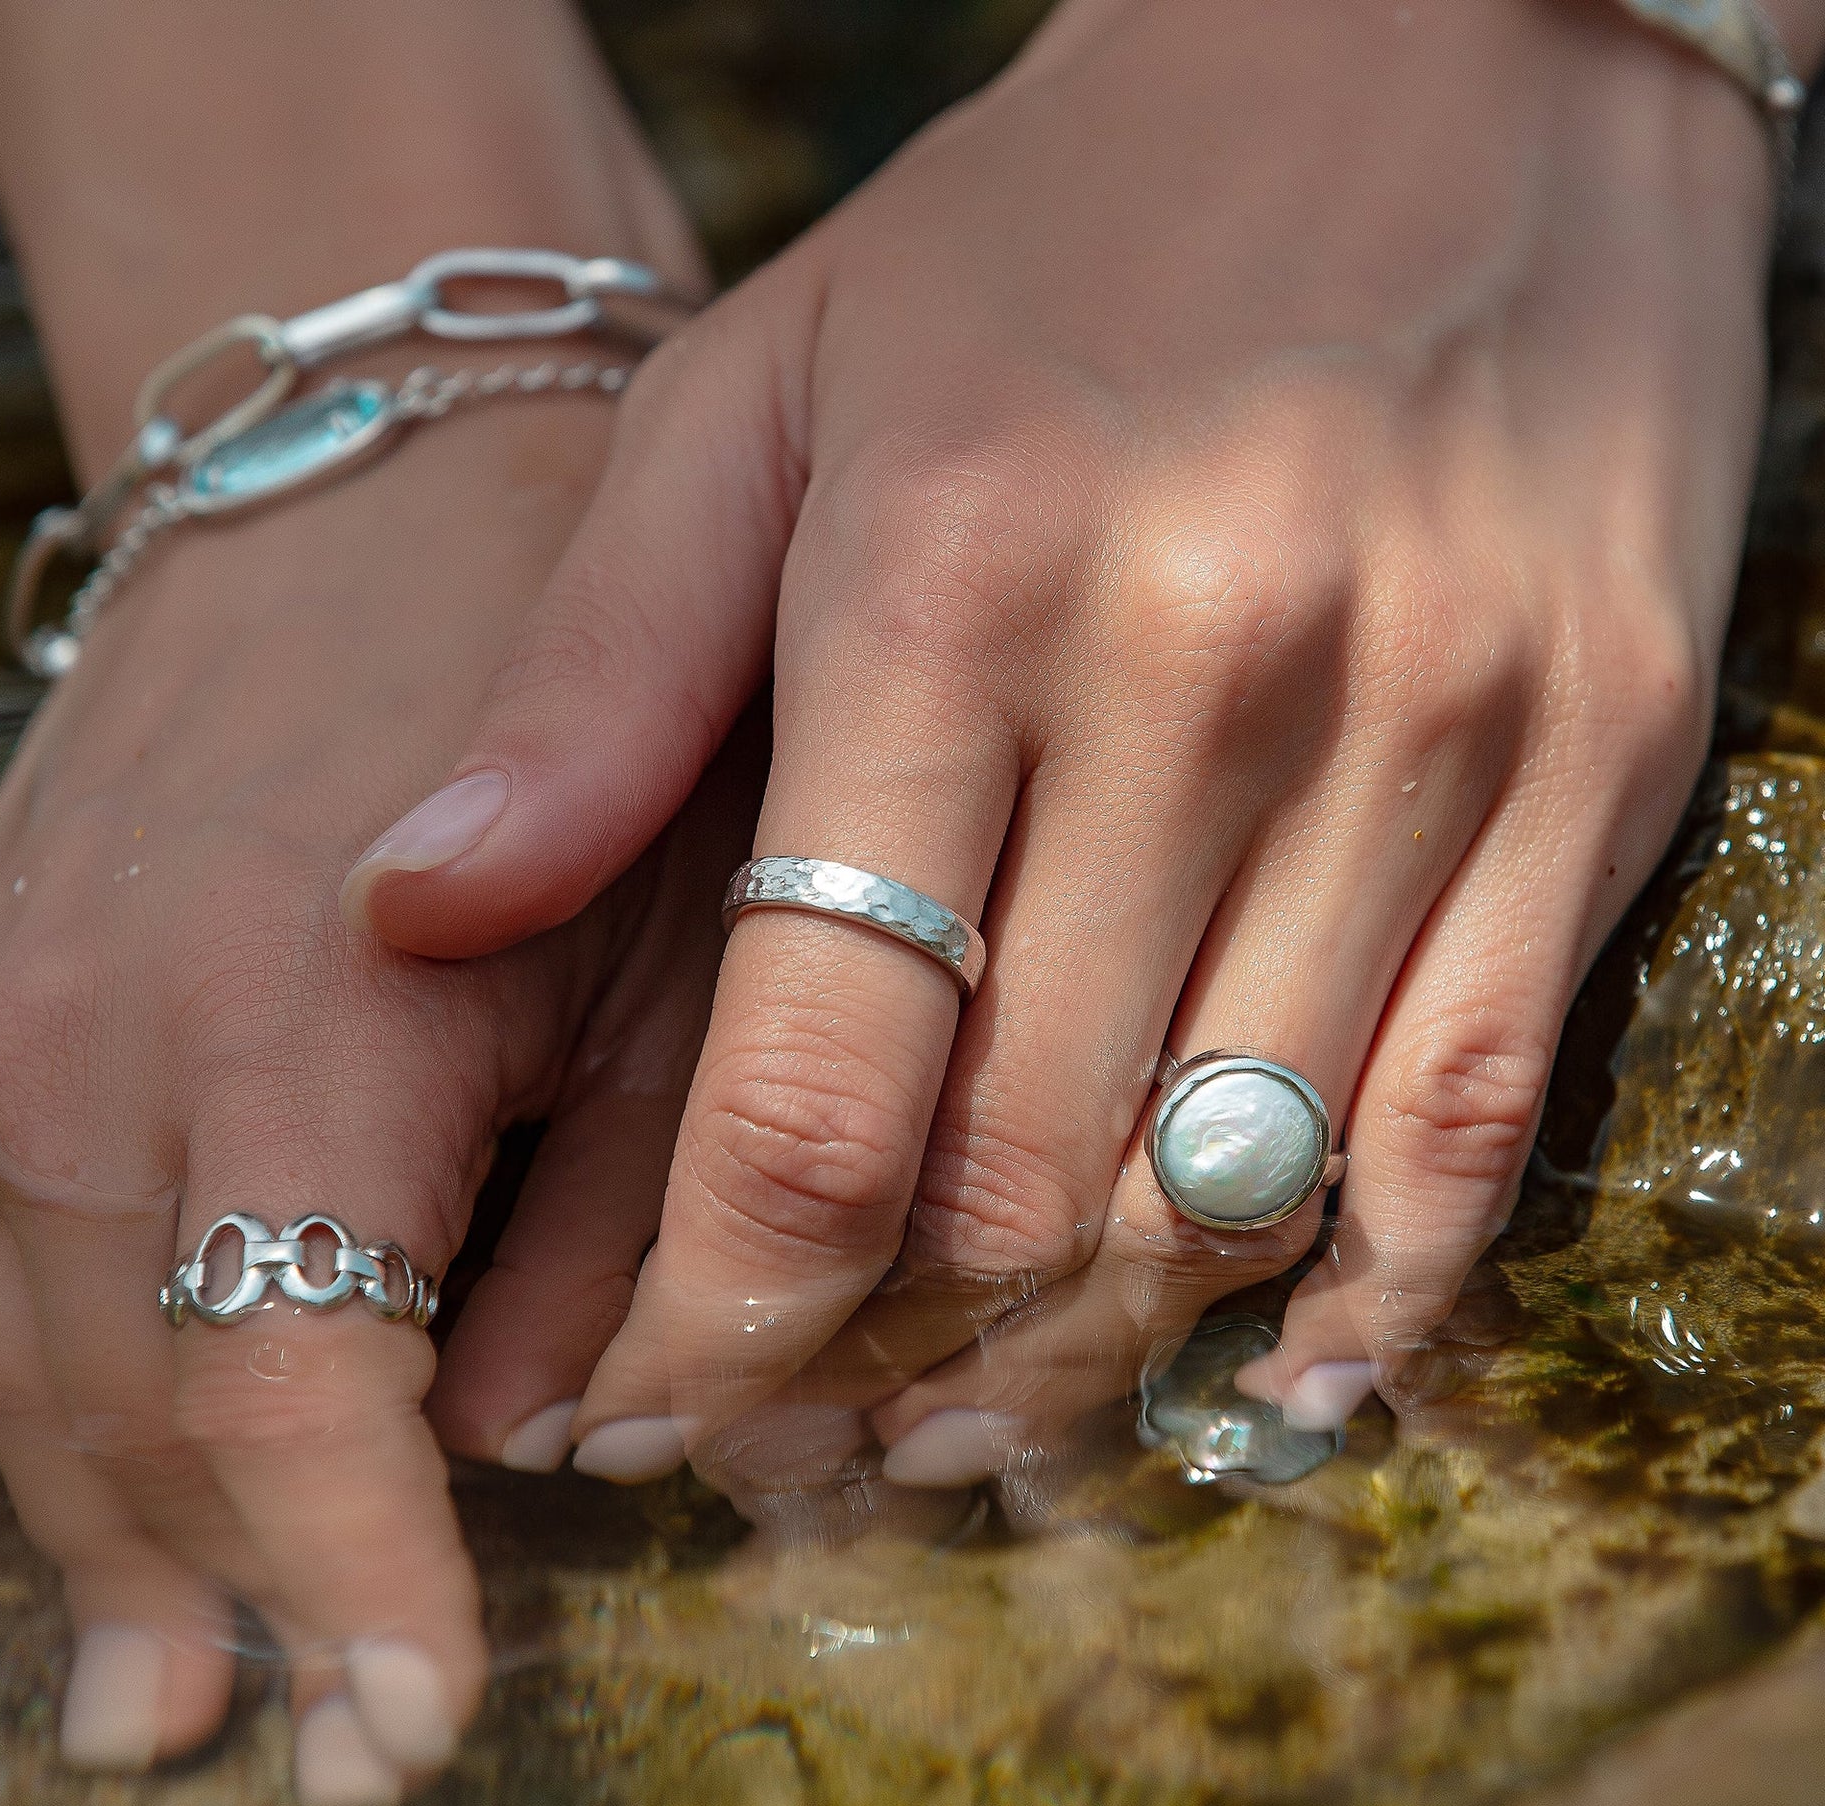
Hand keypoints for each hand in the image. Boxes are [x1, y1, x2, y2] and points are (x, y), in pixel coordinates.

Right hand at [0, 400, 760, 1801]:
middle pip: (140, 1406)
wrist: (369, 492)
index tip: (410, 1732)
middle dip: (239, 1592)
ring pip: (10, 1362)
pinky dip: (5, 1395)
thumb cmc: (574, 717)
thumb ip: (608, 1215)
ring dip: (106, 1530)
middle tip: (324, 1750)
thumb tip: (532, 1446)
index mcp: (298, 1023)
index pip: (289, 1387)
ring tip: (176, 1681)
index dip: (350, 1581)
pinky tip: (71, 1487)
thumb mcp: (665, 959)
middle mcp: (84, 1037)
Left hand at [359, 0, 1780, 1482]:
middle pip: (1020, 1179)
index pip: (815, 1079)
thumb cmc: (1050, 235)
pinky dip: (1361, 1293)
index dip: (719, 1310)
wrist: (1447, 37)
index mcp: (947, 581)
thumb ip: (595, 681)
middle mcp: (1206, 671)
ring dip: (1086, 1366)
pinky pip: (1479, 1118)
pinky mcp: (1606, 752)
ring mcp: (1436, 725)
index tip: (657, 1410)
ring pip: (1237, 1184)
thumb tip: (410, 919)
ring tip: (965, 1440)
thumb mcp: (766, 394)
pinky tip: (1256, 1380)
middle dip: (879, 1373)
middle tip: (791, 1453)